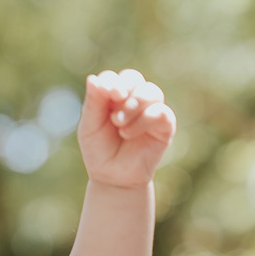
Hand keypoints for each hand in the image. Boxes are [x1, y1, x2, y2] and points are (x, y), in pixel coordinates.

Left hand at [77, 69, 176, 188]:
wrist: (113, 177)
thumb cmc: (99, 149)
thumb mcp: (89, 126)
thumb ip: (93, 103)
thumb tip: (93, 78)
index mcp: (113, 96)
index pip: (114, 78)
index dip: (111, 82)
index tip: (106, 93)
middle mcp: (133, 99)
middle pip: (134, 78)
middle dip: (124, 88)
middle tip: (115, 99)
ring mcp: (150, 111)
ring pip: (151, 91)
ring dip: (134, 104)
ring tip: (119, 123)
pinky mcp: (165, 125)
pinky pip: (161, 112)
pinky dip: (144, 119)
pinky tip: (128, 133)